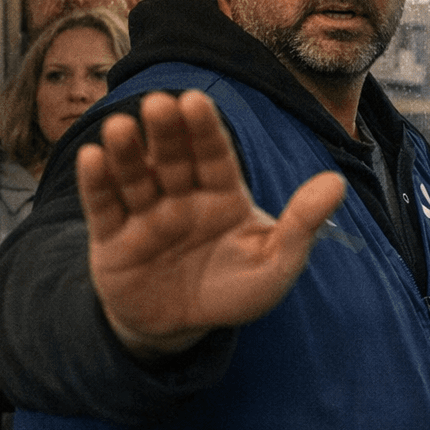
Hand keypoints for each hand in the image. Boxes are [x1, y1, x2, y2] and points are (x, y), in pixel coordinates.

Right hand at [78, 90, 346, 358]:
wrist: (183, 329)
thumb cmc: (234, 290)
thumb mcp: (276, 264)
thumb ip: (303, 224)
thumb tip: (337, 183)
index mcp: (222, 193)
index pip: (214, 155)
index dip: (204, 129)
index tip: (195, 101)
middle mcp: (181, 195)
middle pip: (173, 158)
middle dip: (166, 132)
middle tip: (160, 104)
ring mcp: (145, 214)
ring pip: (136, 177)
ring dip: (127, 152)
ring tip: (120, 127)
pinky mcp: (113, 239)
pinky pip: (105, 207)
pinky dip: (97, 183)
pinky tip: (92, 157)